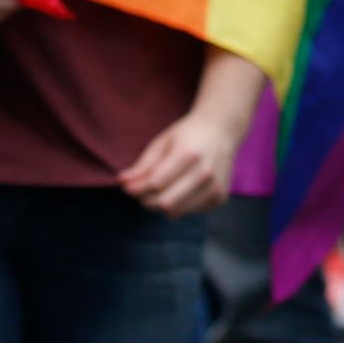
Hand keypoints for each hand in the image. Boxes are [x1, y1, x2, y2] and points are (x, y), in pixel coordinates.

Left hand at [119, 110, 242, 216]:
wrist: (221, 130)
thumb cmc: (187, 135)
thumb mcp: (162, 143)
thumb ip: (142, 165)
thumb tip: (122, 183)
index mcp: (188, 154)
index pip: (155, 183)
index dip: (137, 188)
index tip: (127, 187)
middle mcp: (205, 172)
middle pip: (165, 202)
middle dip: (147, 200)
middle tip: (142, 191)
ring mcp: (215, 187)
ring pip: (176, 212)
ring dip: (161, 205)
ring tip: (158, 191)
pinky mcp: (220, 197)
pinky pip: (189, 212)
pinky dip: (179, 205)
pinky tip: (180, 190)